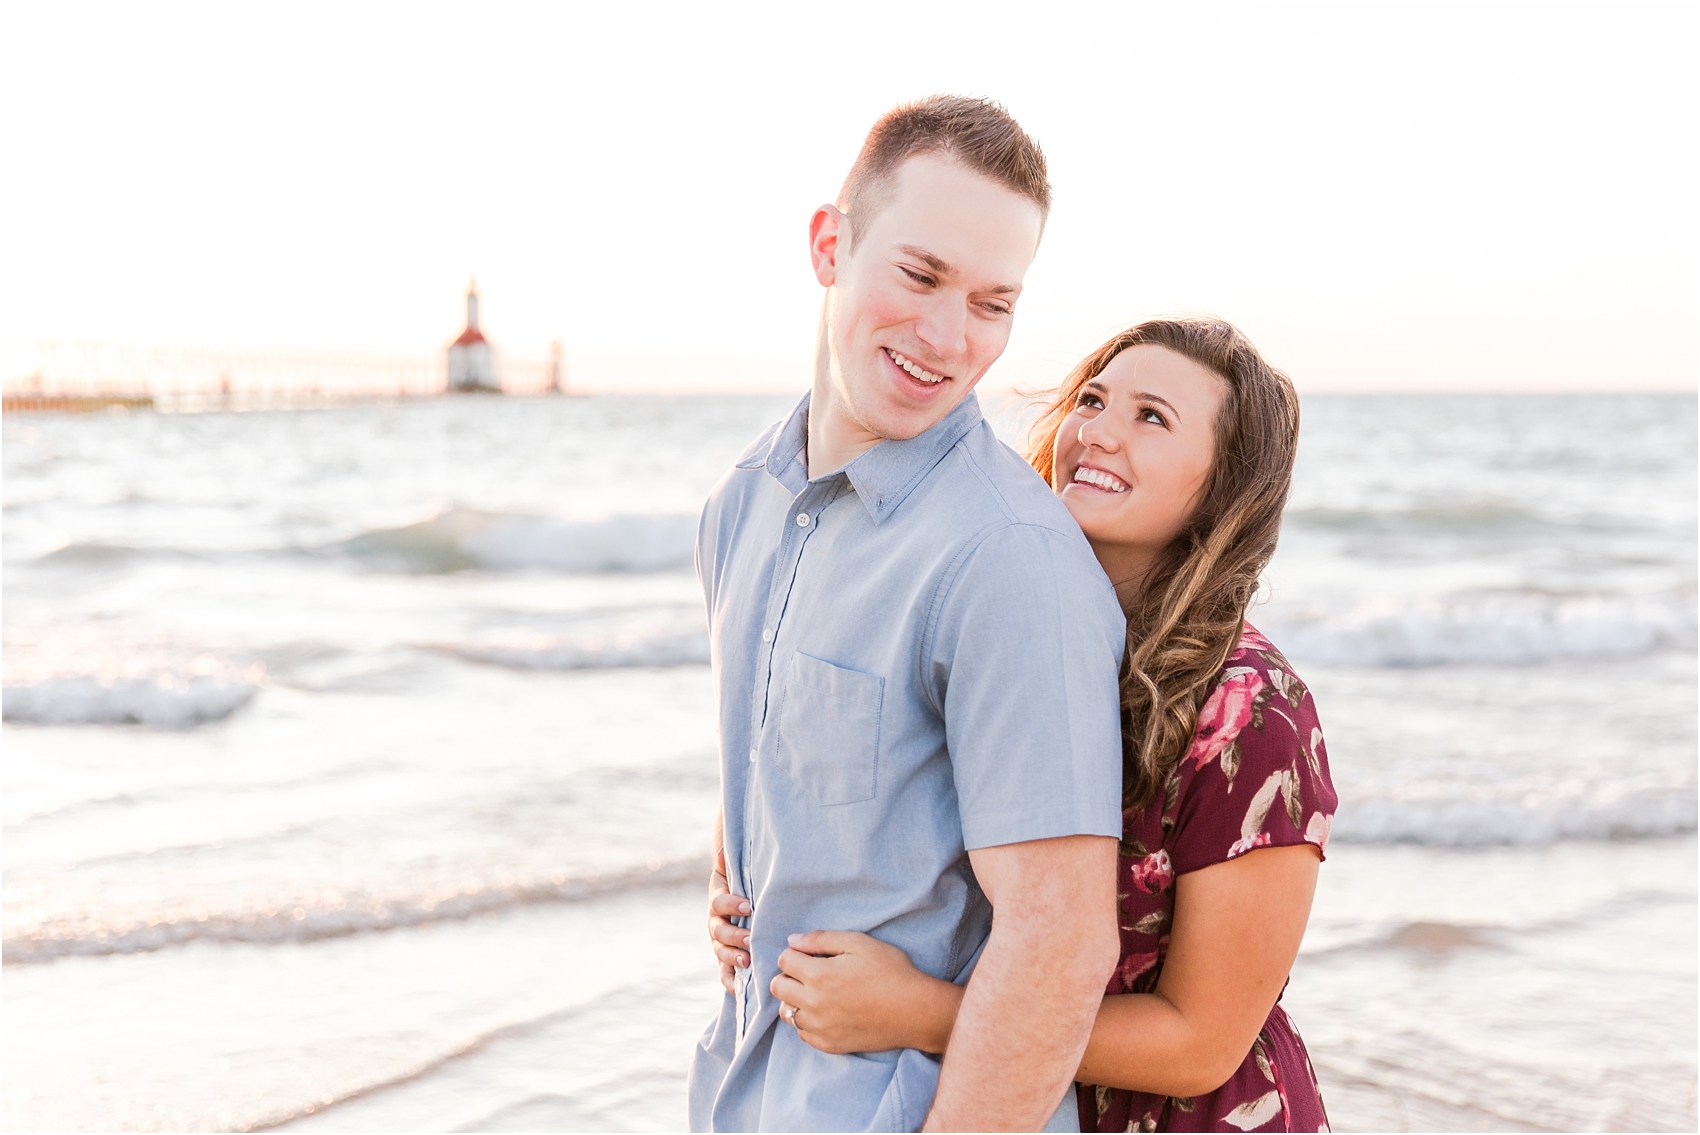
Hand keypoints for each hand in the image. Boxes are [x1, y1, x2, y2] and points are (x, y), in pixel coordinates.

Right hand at [708, 846, 751, 993]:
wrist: (741, 899)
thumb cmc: (744, 884)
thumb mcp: (737, 872)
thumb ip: (730, 864)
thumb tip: (721, 851)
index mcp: (718, 900)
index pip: (719, 902)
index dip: (730, 904)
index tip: (747, 906)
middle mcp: (716, 922)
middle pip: (719, 931)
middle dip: (734, 935)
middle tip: (750, 938)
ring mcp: (720, 942)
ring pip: (721, 952)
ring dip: (732, 957)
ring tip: (747, 961)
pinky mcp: (727, 958)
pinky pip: (724, 973)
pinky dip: (729, 981)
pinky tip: (738, 989)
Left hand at [770, 930, 962, 1055]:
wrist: (915, 1011)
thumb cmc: (891, 971)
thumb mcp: (859, 943)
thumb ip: (822, 939)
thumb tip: (793, 940)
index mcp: (819, 975)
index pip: (784, 960)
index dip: (795, 953)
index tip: (810, 954)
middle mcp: (814, 1003)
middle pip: (778, 987)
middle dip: (788, 975)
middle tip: (808, 972)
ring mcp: (820, 1027)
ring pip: (787, 1013)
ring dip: (794, 1000)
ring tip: (815, 993)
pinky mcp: (830, 1044)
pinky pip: (802, 1034)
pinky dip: (807, 1021)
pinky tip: (824, 1013)